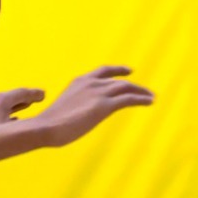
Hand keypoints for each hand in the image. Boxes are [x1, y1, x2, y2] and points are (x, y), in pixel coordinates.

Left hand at [0, 86, 45, 128]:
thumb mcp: (13, 131)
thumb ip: (30, 127)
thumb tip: (42, 124)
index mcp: (0, 101)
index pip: (20, 93)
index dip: (33, 93)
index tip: (44, 94)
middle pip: (12, 97)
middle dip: (25, 98)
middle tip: (38, 98)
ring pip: (5, 106)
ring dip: (17, 105)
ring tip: (28, 106)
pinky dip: (9, 114)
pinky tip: (11, 122)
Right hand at [32, 66, 154, 145]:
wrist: (46, 127)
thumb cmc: (49, 124)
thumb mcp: (64, 109)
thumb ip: (75, 107)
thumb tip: (77, 116)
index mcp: (80, 81)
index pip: (103, 72)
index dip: (117, 70)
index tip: (129, 71)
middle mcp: (91, 83)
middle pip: (118, 80)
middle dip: (134, 85)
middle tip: (145, 90)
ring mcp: (98, 93)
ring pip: (126, 87)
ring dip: (141, 91)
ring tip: (151, 97)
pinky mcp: (104, 106)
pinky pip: (128, 99)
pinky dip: (141, 99)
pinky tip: (149, 102)